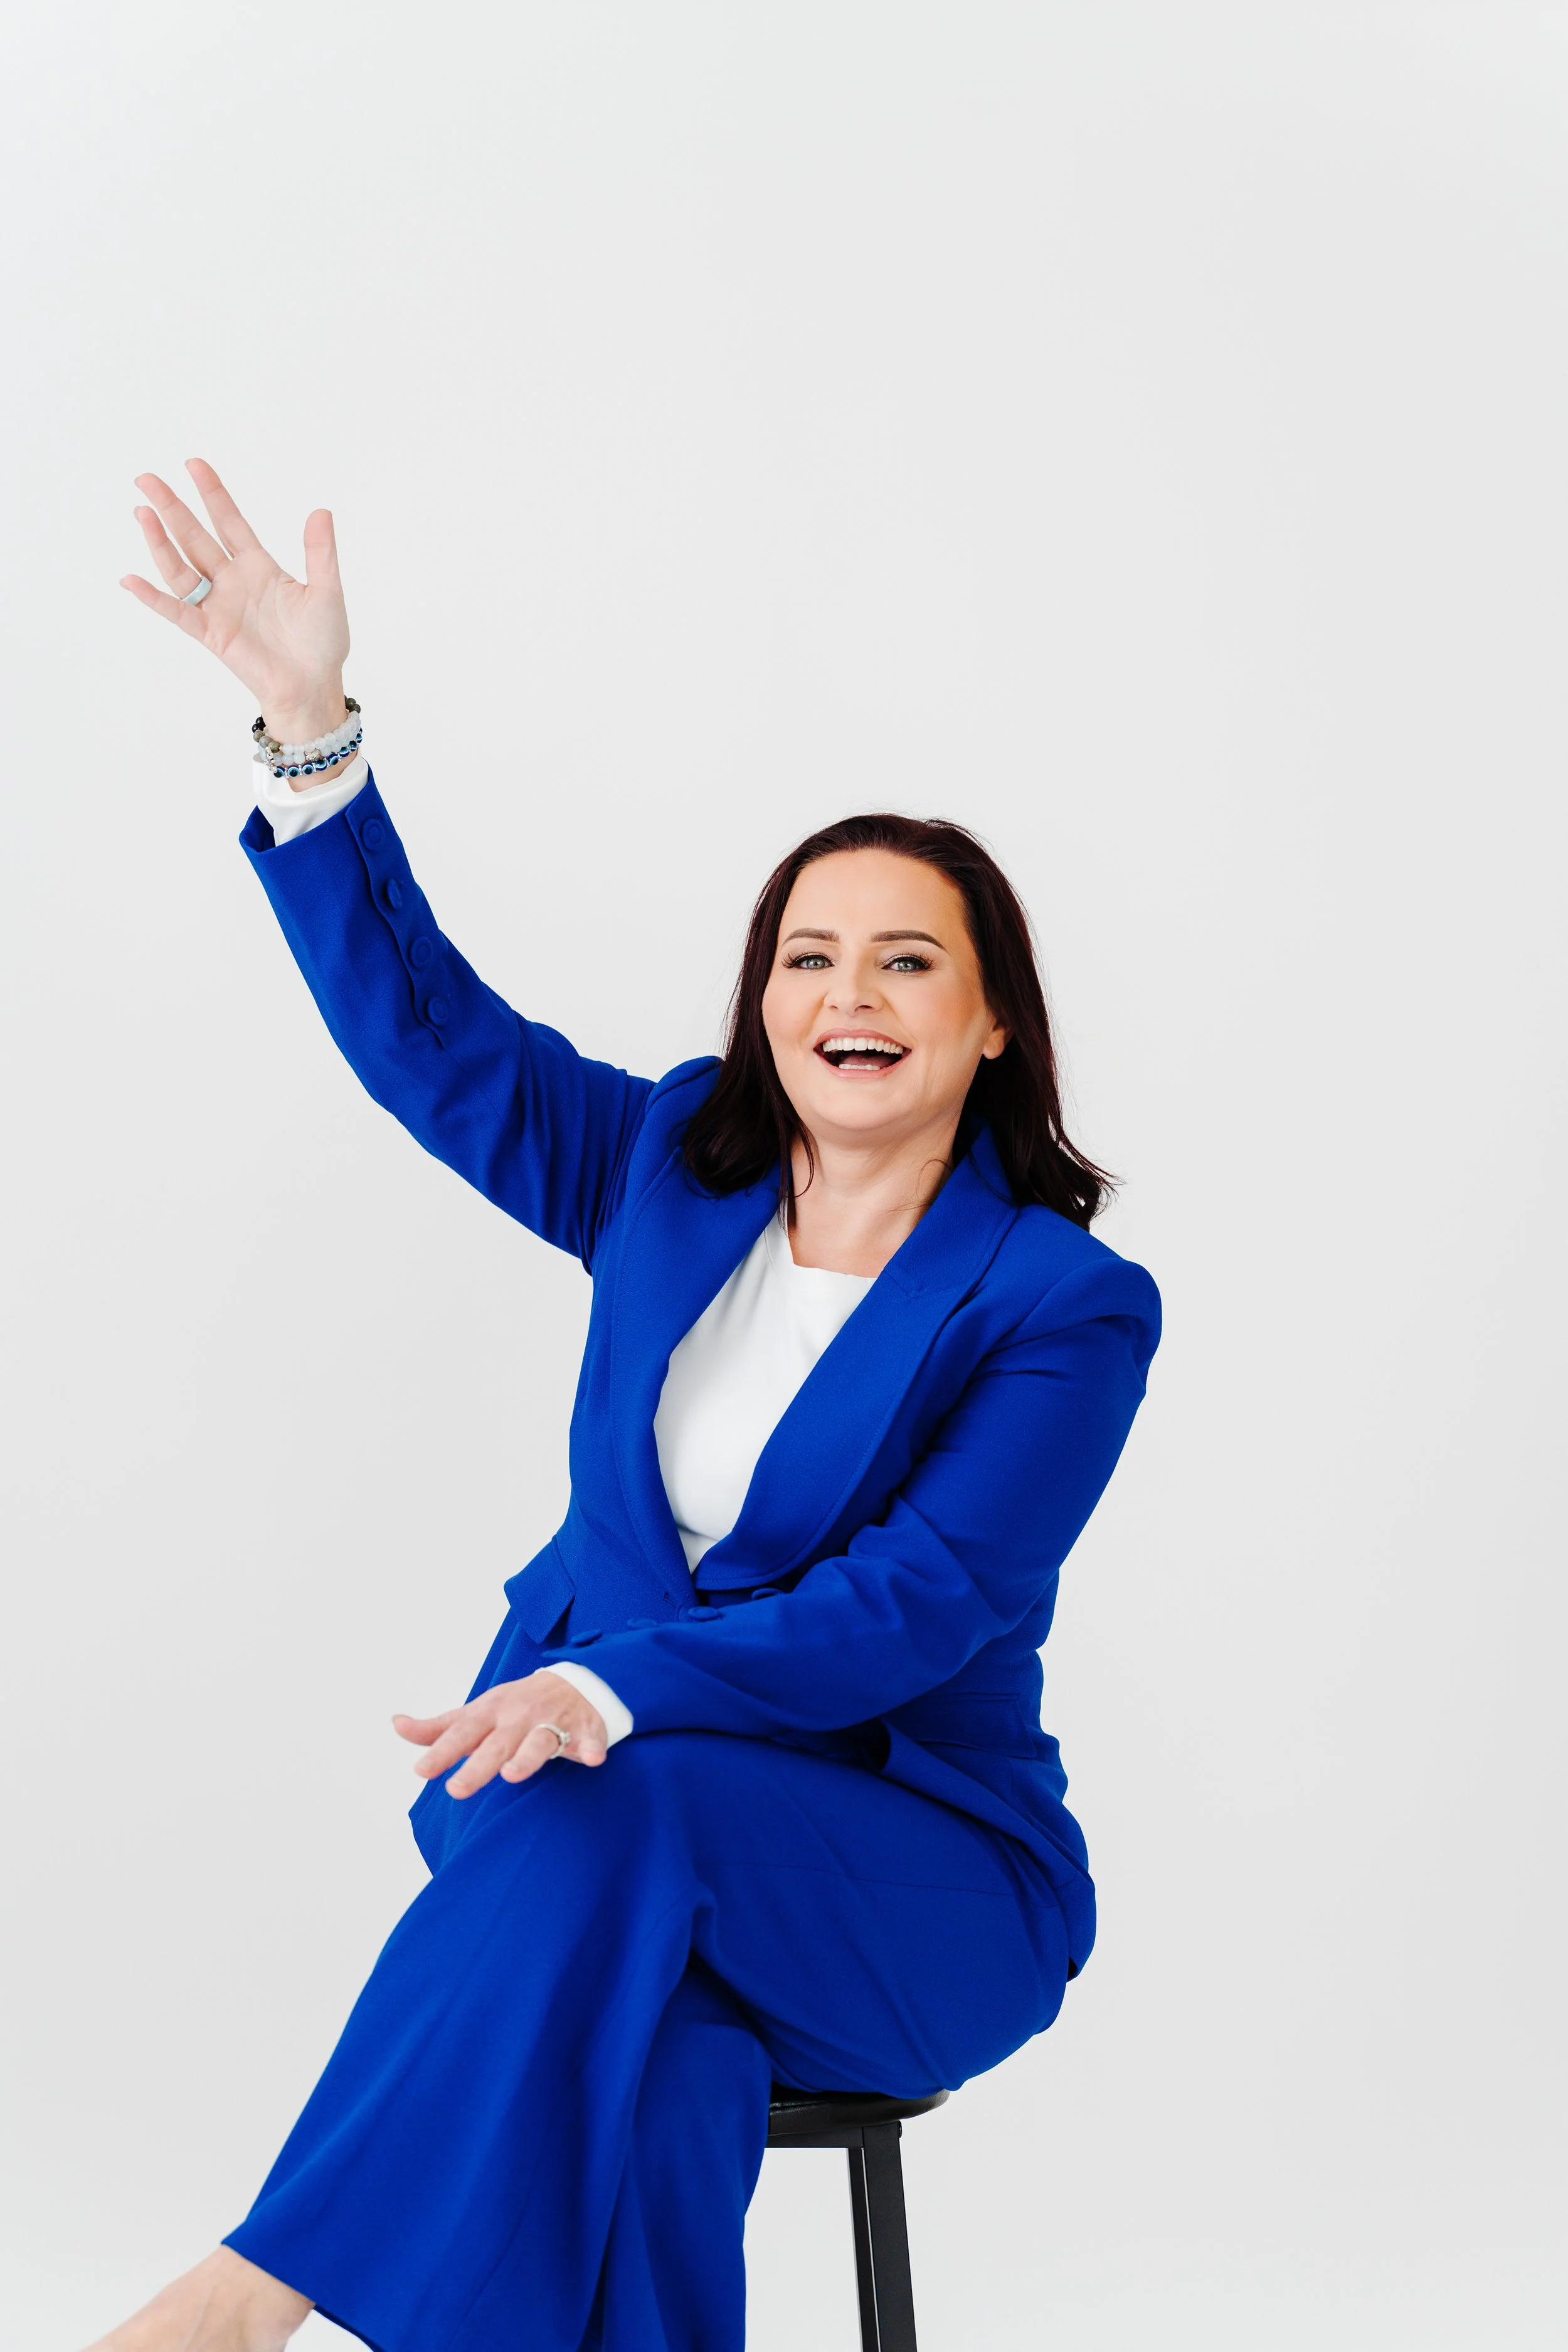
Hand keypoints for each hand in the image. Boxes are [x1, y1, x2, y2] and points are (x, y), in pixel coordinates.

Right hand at [120, 458, 349, 741]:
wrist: (313, 687)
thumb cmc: (322, 643)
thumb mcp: (327, 591)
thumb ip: (320, 553)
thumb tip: (321, 511)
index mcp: (259, 567)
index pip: (229, 521)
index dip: (213, 494)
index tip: (194, 464)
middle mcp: (233, 581)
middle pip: (195, 536)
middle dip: (172, 508)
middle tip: (146, 478)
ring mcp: (218, 606)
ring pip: (181, 567)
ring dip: (159, 541)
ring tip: (141, 511)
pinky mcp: (210, 633)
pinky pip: (176, 612)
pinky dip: (153, 597)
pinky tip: (130, 580)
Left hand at [394, 1670, 609, 1798]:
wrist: (575, 1682)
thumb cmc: (517, 1705)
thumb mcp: (477, 1712)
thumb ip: (439, 1727)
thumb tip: (397, 1725)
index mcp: (491, 1712)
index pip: (462, 1733)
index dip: (442, 1751)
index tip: (421, 1770)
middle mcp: (519, 1716)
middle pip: (496, 1744)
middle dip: (478, 1765)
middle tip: (457, 1790)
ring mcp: (552, 1721)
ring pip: (539, 1741)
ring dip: (526, 1757)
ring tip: (512, 1774)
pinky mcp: (584, 1729)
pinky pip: (589, 1739)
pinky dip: (591, 1747)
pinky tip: (592, 1758)